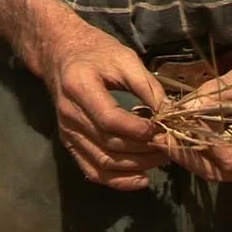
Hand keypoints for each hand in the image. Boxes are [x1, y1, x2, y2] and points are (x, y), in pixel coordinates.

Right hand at [41, 23, 167, 190]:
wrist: (61, 54)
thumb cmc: (95, 52)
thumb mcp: (125, 58)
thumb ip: (147, 86)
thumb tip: (171, 113)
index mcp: (80, 87)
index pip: (110, 119)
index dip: (138, 130)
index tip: (161, 129)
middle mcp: (70, 115)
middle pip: (109, 144)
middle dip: (143, 150)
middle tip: (169, 146)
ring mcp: (67, 132)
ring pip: (103, 162)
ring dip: (135, 167)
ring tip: (160, 160)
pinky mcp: (70, 142)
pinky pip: (92, 170)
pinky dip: (117, 180)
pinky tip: (140, 179)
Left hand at [153, 39, 231, 181]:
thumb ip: (205, 102)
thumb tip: (173, 114)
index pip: (228, 160)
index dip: (198, 149)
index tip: (172, 133)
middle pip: (217, 171)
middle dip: (186, 156)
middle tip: (160, 139)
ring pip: (212, 169)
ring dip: (187, 156)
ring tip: (164, 139)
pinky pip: (214, 161)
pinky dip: (195, 151)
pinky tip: (177, 138)